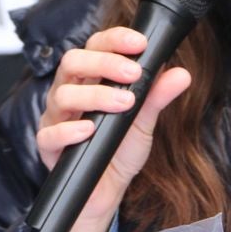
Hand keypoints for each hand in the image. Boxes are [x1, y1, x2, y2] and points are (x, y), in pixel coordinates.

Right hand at [35, 27, 190, 231]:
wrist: (107, 192)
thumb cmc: (119, 151)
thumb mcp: (144, 122)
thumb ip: (158, 97)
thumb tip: (182, 74)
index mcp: (90, 79)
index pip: (95, 46)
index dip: (114, 39)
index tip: (140, 43)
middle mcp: (70, 92)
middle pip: (73, 62)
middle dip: (104, 62)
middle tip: (134, 73)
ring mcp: (56, 118)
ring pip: (62, 95)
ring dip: (96, 95)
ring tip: (124, 104)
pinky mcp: (48, 146)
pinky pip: (50, 133)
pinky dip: (70, 130)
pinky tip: (89, 130)